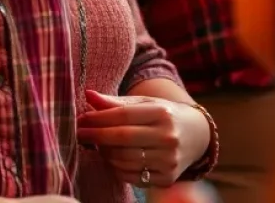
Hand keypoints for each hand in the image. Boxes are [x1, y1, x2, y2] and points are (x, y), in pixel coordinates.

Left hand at [76, 90, 209, 186]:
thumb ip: (115, 102)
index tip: (81, 119)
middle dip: (96, 136)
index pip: (122, 115)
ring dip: (104, 152)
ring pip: (125, 159)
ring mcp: (169, 161)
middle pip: (122, 138)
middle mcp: (168, 137)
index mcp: (161, 113)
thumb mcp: (143, 103)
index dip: (98, 118)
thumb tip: (88, 95)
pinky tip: (111, 157)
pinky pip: (132, 176)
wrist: (195, 136)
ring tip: (96, 144)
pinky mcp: (167, 179)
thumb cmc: (162, 114)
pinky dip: (116, 168)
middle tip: (79, 133)